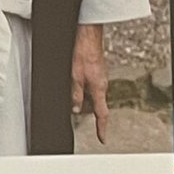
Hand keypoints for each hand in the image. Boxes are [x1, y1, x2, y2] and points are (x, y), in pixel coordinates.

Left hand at [71, 22, 108, 142]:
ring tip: (71, 87)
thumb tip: (75, 108)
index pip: (102, 114)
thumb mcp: (74, 76)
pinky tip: (74, 79)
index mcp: (99, 89)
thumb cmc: (82, 52)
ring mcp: (100, 77)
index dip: (101, 128)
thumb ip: (75, 94)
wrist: (88, 34)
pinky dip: (82, 87)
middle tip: (71, 106)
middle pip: (94, 105)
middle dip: (83, 108)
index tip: (102, 139)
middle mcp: (102, 84)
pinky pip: (90, 85)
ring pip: (91, 94)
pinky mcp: (97, 71)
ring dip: (81, 96)